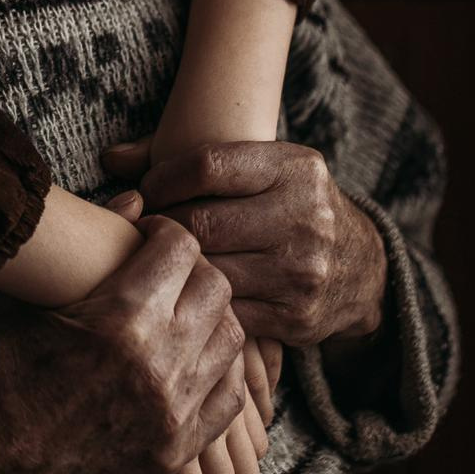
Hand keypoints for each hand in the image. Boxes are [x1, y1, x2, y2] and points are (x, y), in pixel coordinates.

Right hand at [0, 215, 246, 473]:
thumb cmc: (0, 370)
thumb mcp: (37, 299)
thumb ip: (95, 244)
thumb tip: (137, 193)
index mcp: (120, 318)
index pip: (181, 247)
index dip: (165, 231)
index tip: (149, 237)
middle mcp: (158, 364)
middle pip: (216, 287)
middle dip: (194, 270)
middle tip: (169, 273)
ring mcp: (173, 411)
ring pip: (232, 338)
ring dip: (211, 317)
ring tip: (182, 314)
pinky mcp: (178, 448)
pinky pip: (233, 395)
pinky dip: (221, 369)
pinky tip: (195, 358)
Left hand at [101, 138, 386, 349]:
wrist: (364, 269)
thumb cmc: (292, 206)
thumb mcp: (266, 168)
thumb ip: (192, 158)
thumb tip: (110, 156)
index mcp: (294, 168)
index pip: (206, 165)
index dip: (161, 178)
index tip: (148, 190)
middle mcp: (303, 216)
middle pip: (201, 224)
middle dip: (163, 228)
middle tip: (146, 232)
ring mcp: (301, 270)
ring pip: (208, 271)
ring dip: (177, 269)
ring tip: (163, 261)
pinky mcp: (295, 316)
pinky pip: (225, 312)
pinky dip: (200, 303)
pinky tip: (188, 293)